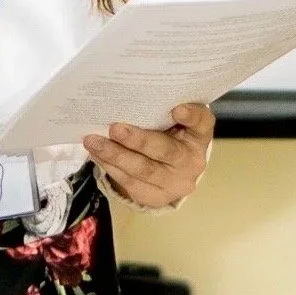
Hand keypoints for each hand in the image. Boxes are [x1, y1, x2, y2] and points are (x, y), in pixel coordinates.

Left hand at [85, 103, 215, 208]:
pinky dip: (110, 166)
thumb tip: (130, 98)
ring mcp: (175, 183)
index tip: (177, 109)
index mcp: (200, 136)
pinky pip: (130, 182)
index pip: (202, 123)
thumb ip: (163, 109)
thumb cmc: (171, 134)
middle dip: (138, 140)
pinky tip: (97, 154)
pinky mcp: (156, 197)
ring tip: (93, 141)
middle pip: (166, 151)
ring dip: (115, 155)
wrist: (173, 171)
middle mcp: (192, 162)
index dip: (191, 116)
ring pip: (142, 170)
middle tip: (115, 128)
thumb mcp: (175, 120)